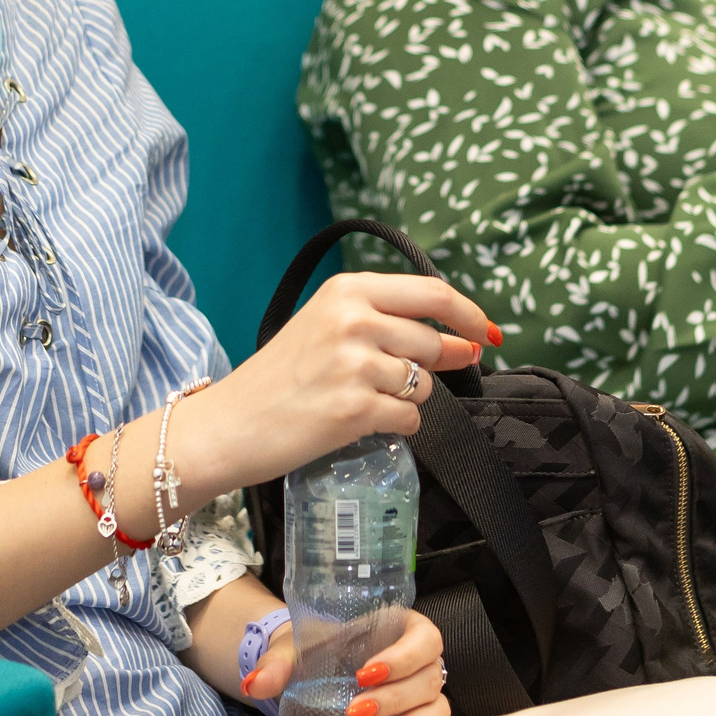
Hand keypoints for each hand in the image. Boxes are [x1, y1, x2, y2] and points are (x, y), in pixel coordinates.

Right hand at [174, 273, 493, 497]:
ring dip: (408, 398)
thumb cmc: (278, 377)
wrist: (230, 423)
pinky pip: (409, 419)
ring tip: (365, 399)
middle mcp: (353, 320)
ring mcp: (355, 365)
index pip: (433, 292)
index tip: (486, 332)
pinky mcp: (355, 410)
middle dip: (438, 364)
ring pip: (424, 384)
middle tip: (411, 379)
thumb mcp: (326, 326)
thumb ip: (387, 322)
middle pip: (432, 341)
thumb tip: (465, 343)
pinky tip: (363, 421)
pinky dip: (397, 425)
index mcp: (346, 290)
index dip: (469, 314)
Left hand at [241, 609, 449, 715]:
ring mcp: (421, 692)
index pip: (423, 638)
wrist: (315, 667)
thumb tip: (256, 684)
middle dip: (394, 698)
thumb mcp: (296, 648)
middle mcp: (419, 660)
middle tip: (355, 711)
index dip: (403, 657)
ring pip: (436, 708)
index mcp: (400, 627)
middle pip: (428, 678)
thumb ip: (277, 663)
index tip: (366, 673)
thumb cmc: (317, 649)